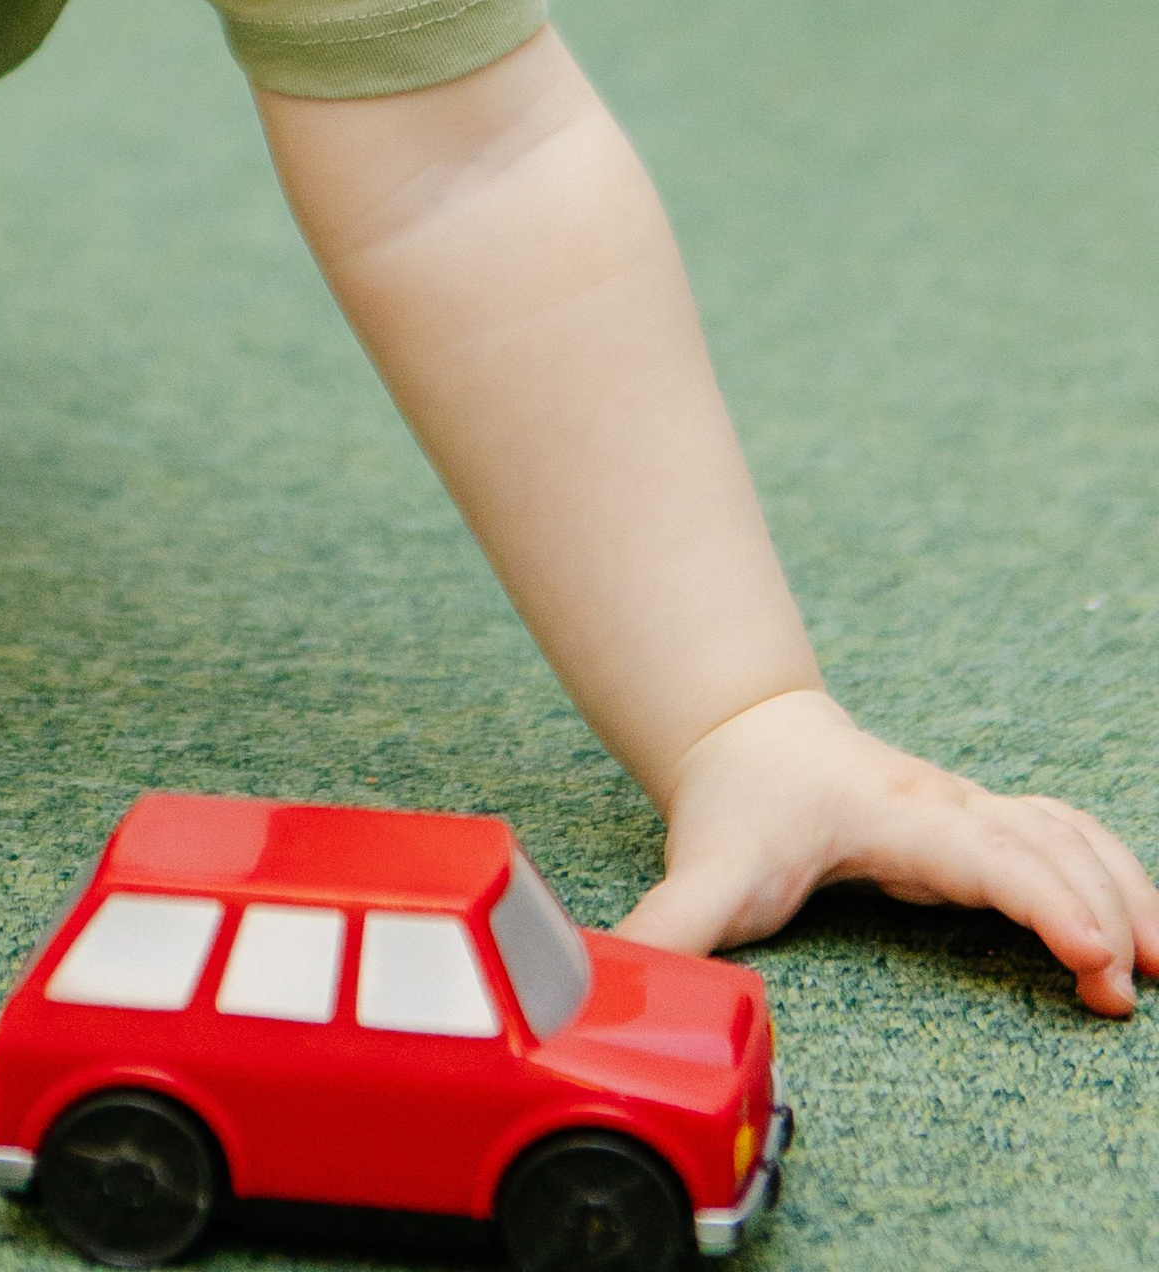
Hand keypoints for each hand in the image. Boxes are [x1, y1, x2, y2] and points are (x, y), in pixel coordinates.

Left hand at [618, 684, 1158, 1015]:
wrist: (744, 731)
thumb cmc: (739, 804)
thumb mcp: (706, 869)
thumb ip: (673, 929)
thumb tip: (620, 975)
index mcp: (894, 814)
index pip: (985, 856)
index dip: (1043, 902)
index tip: (1092, 956)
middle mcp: (947, 804)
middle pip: (1046, 848)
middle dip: (1098, 912)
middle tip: (1125, 995)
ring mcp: (971, 809)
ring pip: (1069, 835)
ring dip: (1122, 890)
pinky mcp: (981, 823)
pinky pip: (1067, 838)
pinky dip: (1112, 874)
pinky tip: (1141, 926)